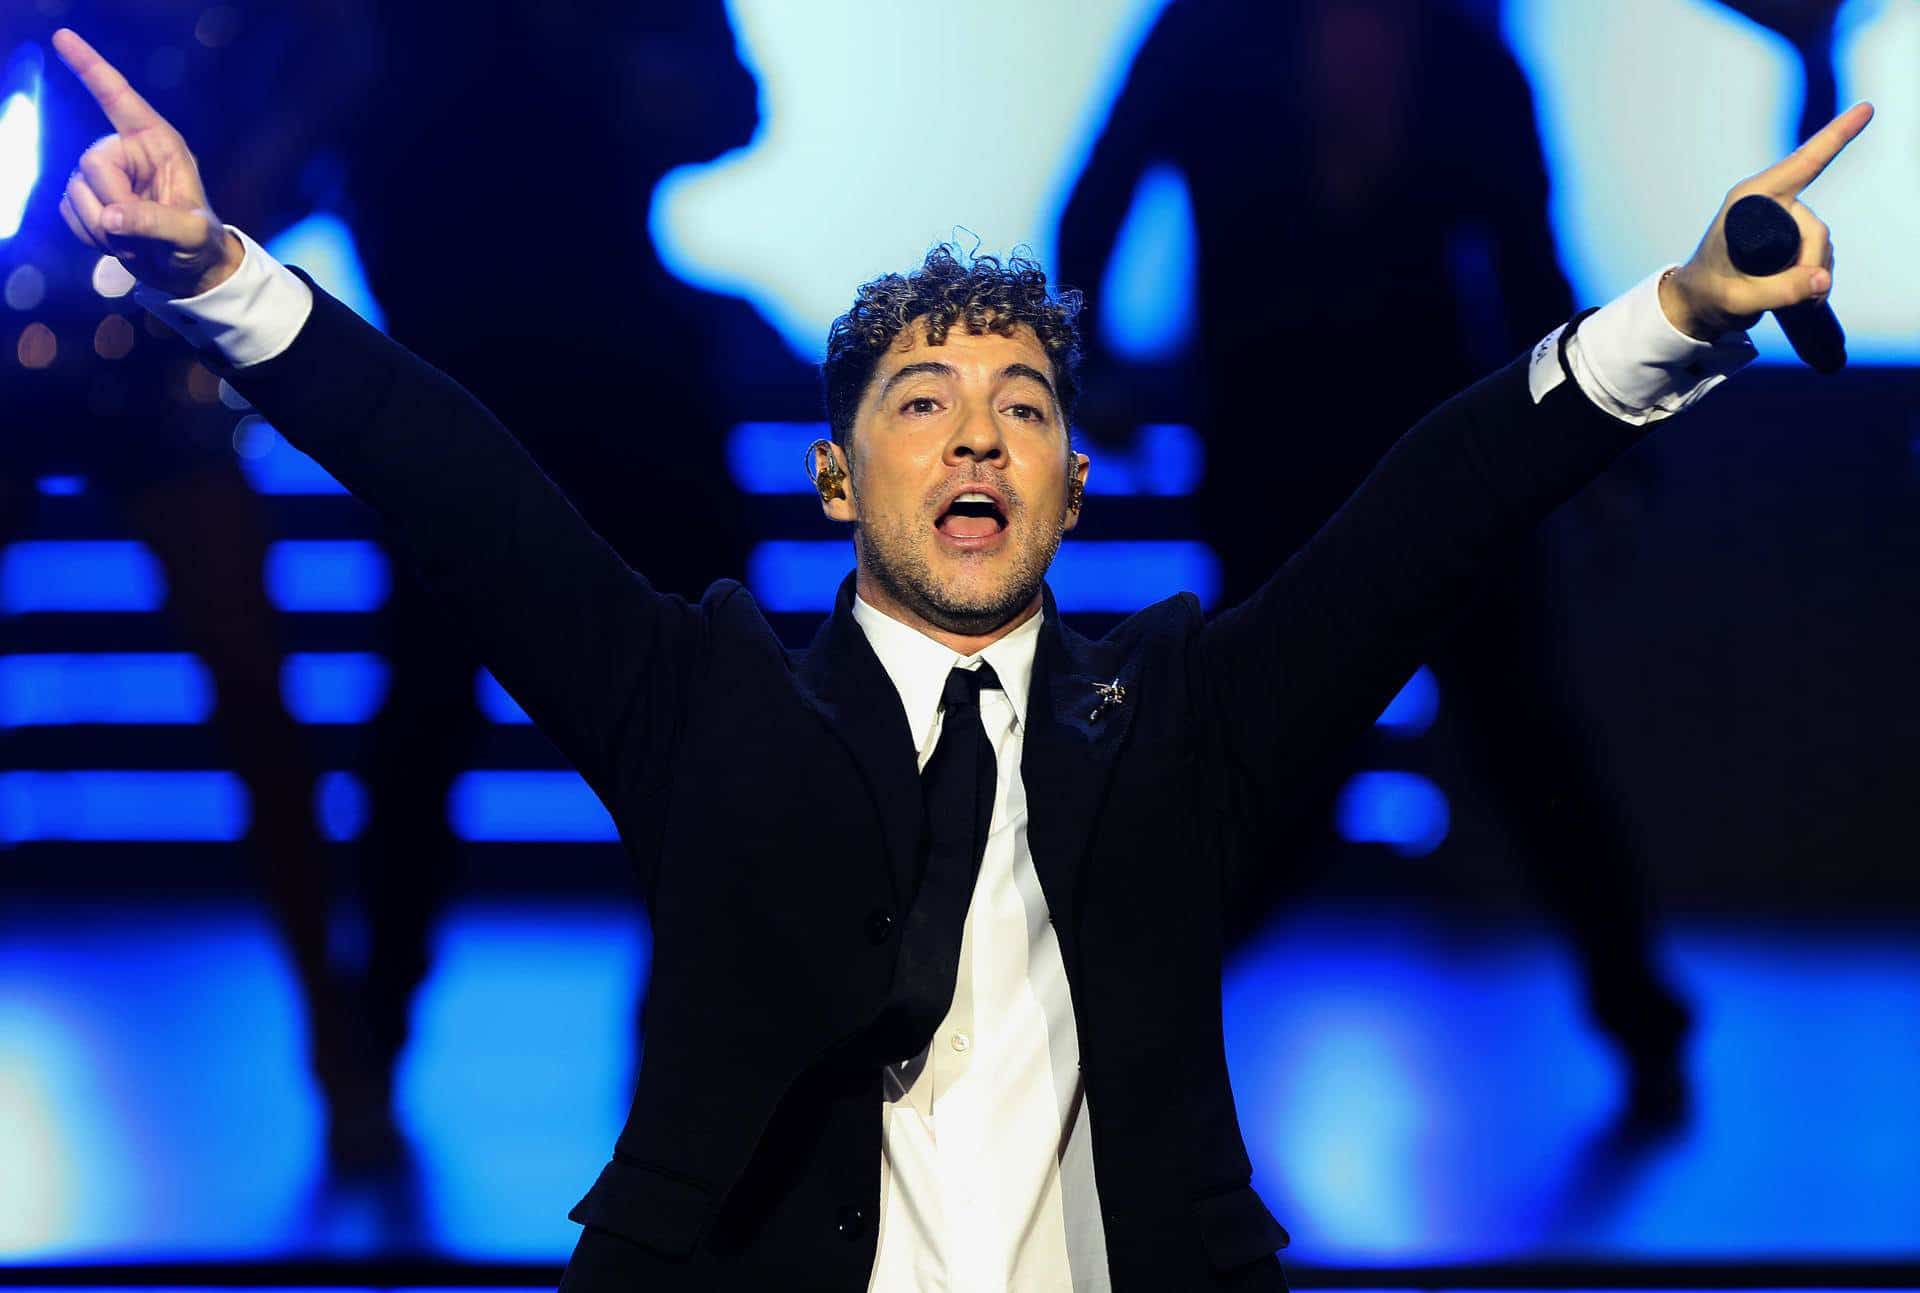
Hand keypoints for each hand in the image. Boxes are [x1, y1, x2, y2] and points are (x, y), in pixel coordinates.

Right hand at [50, 28, 242, 298]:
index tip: (63, 36)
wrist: (185, 270)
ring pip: (76, 191)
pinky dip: (90, 234)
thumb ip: (158, 224)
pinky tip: (117, 242)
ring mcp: (103, 175)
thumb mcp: (191, 235)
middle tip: (141, 234)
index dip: (90, 68)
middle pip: (92, 163)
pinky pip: (68, 212)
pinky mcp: (86, 198)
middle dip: (113, 203)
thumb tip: (113, 216)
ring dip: (103, 227)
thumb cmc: (198, 245)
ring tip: (136, 242)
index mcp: (158, 144)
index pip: (119, 98)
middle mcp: (126, 151)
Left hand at [1661, 102, 1872, 340]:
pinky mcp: (1790, 234)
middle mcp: (1769, 201)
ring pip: (1820, 243)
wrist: (1698, 303)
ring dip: (1813, 272)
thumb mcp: (1739, 300)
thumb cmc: (1708, 295)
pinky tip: (1803, 295)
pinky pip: (1819, 250)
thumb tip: (1823, 280)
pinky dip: (1816, 275)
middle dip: (1810, 264)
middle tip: (1790, 296)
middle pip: (1814, 229)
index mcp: (1749, 200)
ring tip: (1785, 298)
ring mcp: (1782, 217)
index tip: (1867, 109)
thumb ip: (1780, 292)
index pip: (1802, 164)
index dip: (1836, 136)